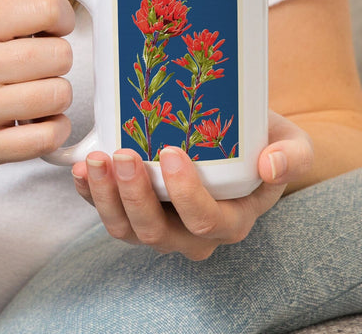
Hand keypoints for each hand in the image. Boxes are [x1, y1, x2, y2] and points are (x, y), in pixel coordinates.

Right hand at [0, 0, 74, 184]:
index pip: (45, 6)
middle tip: (39, 65)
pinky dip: (53, 130)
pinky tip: (38, 122)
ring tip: (34, 94)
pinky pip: (46, 137)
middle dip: (58, 59)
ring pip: (57, 95)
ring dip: (55, 96)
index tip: (54, 28)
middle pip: (59, 54)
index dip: (62, 16)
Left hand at [71, 110, 312, 259]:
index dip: (185, 194)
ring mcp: (158, 224)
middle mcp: (191, 233)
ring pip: (125, 229)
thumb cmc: (260, 141)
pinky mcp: (131, 209)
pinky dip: (88, 194)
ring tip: (95, 160)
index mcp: (230, 220)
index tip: (171, 152)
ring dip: (105, 196)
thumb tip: (271, 165)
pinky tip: (80, 169)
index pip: (206, 221)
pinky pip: (105, 212)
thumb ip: (292, 156)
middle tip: (123, 154)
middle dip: (135, 196)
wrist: (235, 140)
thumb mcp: (290, 142)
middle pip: (157, 232)